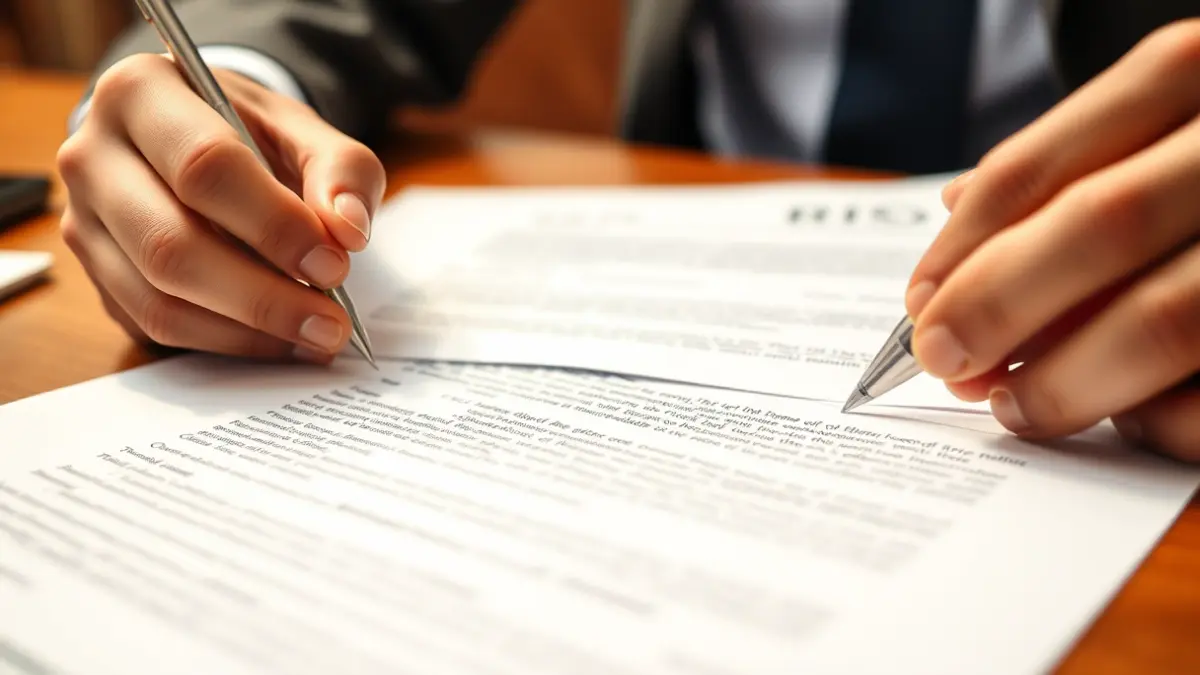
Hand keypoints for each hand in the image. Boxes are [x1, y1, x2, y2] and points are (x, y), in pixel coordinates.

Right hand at [57, 53, 384, 363]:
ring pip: (158, 297)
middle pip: (171, 243)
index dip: (274, 224)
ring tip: (316, 336)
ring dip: (248, 330)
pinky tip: (281, 340)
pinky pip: (156, 326)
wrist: (198, 144)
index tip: (334, 264)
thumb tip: (348, 231)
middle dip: (263, 295)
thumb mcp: (304, 130)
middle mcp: (92, 156)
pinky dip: (227, 341)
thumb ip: (340, 171)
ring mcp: (83, 222)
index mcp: (140, 93)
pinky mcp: (96, 277)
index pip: (204, 166)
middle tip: (331, 321)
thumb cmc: (250, 133)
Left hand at [905, 19, 1199, 460]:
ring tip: (1017, 407)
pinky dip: (1165, 417)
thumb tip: (955, 210)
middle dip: (1000, 308)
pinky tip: (1129, 420)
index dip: (965, 247)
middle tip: (942, 362)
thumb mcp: (1172, 120)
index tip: (917, 306)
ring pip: (1170, 315)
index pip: (1046, 164)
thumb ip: (1078, 158)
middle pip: (1101, 225)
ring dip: (1071, 377)